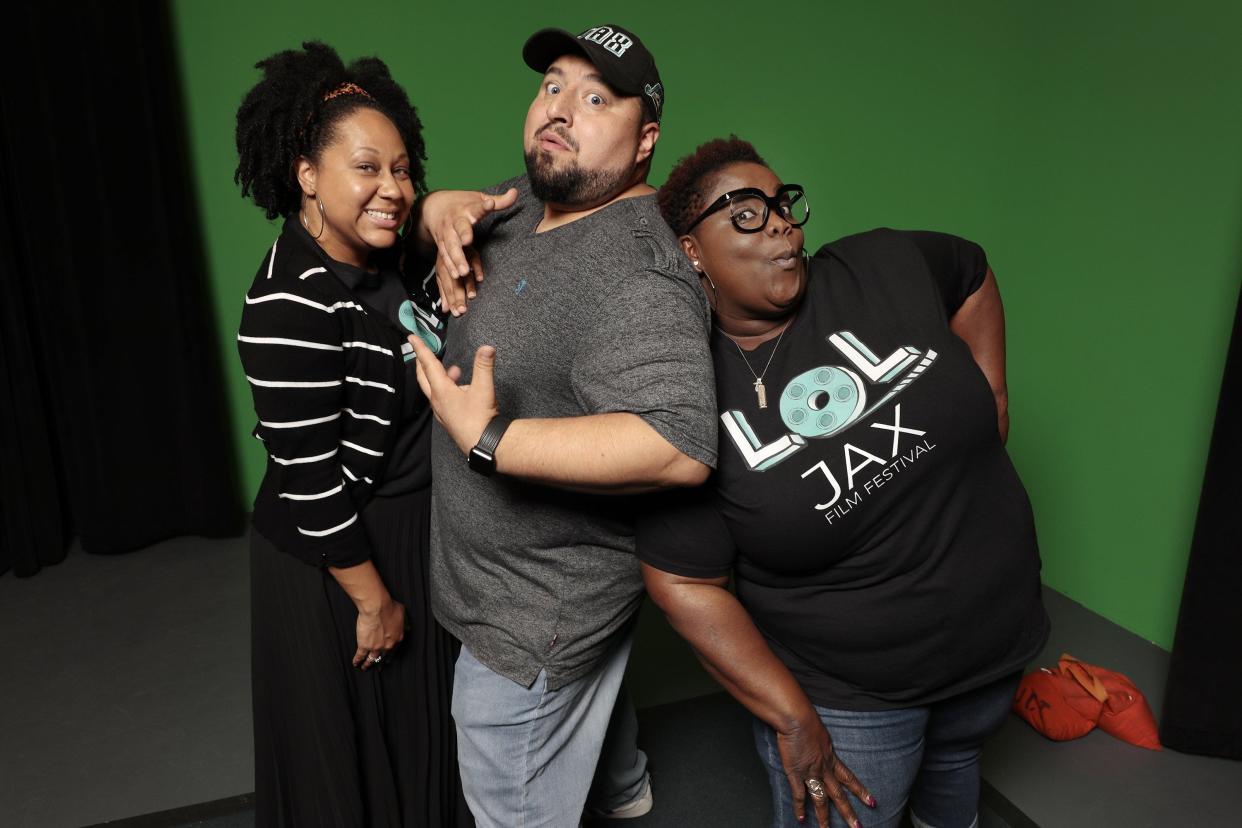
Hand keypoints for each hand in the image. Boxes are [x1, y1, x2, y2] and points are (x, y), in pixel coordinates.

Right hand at [352, 597, 405, 670]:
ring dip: (368, 664)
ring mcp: (376, 647)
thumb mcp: (402, 614)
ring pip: (372, 658)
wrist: (377, 608)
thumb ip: (404, 622)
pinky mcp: (364, 645)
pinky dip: (357, 660)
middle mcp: (388, 645)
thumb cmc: (389, 607)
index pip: (394, 650)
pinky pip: (360, 655)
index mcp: (397, 638)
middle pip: (384, 657)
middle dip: (381, 662)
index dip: (390, 655)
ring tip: (365, 667)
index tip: (388, 659)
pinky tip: (355, 663)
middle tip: (379, 667)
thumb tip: (407, 625)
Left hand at [409, 336, 498, 455]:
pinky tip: (460, 391)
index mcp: (442, 390)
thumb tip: (487, 348)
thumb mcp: (484, 388)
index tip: (411, 337)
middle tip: (421, 351)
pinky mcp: (448, 418)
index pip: (428, 364)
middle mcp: (437, 401)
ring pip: (433, 389)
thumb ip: (484, 367)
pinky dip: (445, 389)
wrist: (481, 444)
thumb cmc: (480, 418)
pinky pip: (441, 399)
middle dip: (422, 363)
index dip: (420, 349)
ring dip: (438, 376)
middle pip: (424, 377)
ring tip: (454, 371)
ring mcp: (441, 411)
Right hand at [421, 188, 518, 316]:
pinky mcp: (441, 246)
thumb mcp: (479, 199)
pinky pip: (444, 258)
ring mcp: (446, 235)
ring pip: (449, 248)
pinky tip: (456, 277)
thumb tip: (515, 192)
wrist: (434, 207)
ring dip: (455, 260)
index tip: (489, 203)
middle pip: (457, 231)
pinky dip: (449, 267)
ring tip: (463, 272)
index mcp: (465, 210)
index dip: (483, 206)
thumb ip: (498, 201)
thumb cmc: (462, 204)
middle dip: (461, 237)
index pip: (475, 207)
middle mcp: (454, 222)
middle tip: (467, 243)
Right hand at [776, 713, 873, 826]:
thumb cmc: (807, 720)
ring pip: (820, 800)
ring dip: (824, 817)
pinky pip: (799, 795)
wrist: (796, 718)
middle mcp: (824, 768)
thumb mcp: (822, 733)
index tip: (872, 803)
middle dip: (848, 812)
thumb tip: (821, 745)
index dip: (861, 792)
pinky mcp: (795, 773)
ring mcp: (810, 773)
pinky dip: (799, 808)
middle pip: (838, 795)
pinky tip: (801, 820)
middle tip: (858, 827)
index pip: (850, 779)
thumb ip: (822, 744)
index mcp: (831, 758)